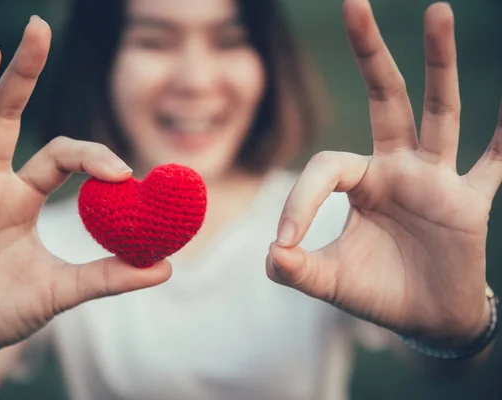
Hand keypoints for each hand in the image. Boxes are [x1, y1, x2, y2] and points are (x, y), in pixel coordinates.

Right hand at [0, 16, 170, 362]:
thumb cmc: (12, 309)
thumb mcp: (65, 290)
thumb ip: (111, 276)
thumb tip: (166, 267)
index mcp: (22, 196)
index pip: (58, 154)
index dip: (91, 155)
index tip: (125, 171)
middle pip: (3, 117)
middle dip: (20, 74)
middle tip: (39, 29)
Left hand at [268, 0, 500, 346]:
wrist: (423, 319)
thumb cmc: (375, 292)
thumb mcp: (329, 281)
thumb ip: (298, 270)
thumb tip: (270, 255)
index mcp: (360, 182)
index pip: (327, 168)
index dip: (300, 200)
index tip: (283, 242)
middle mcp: (396, 168)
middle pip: (385, 100)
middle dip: (370, 55)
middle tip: (353, 3)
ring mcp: (436, 179)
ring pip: (440, 112)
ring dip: (440, 65)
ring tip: (436, 11)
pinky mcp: (470, 202)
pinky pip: (494, 165)